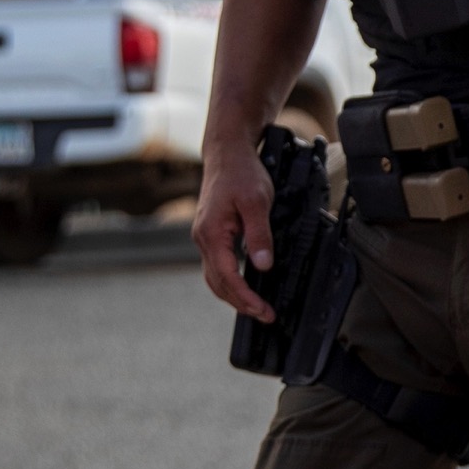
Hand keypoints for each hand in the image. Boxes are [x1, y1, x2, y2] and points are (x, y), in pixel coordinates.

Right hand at [193, 132, 275, 322]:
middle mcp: (203, 239)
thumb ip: (259, 235)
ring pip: (215, 277)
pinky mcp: (212, 234)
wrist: (227, 152)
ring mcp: (205, 237)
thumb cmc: (241, 172)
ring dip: (234, 296)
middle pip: (218, 283)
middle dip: (241, 303)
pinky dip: (230, 281)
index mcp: (211, 234)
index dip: (246, 298)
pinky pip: (218, 265)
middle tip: (265, 316)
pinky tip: (245, 286)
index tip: (263, 311)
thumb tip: (262, 266)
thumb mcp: (256, 202)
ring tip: (256, 308)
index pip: (228, 277)